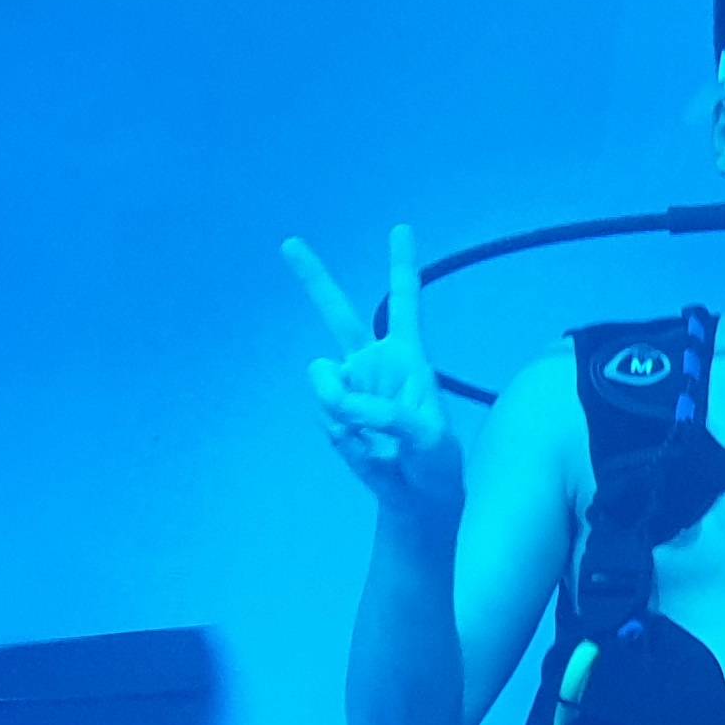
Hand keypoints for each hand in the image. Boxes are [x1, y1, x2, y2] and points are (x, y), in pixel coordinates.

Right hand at [282, 224, 459, 511]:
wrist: (415, 496)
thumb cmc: (434, 460)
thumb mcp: (428, 437)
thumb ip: (389, 414)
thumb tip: (345, 405)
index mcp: (408, 357)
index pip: (404, 303)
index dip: (401, 266)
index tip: (400, 228)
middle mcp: (373, 363)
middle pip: (339, 313)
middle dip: (313, 278)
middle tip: (289, 242)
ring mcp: (349, 387)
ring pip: (323, 380)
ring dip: (340, 406)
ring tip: (373, 436)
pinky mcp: (333, 413)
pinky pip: (325, 415)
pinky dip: (341, 433)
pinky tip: (364, 448)